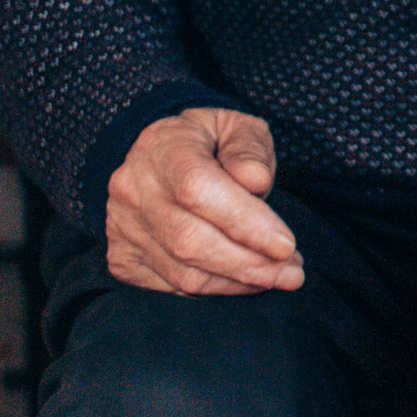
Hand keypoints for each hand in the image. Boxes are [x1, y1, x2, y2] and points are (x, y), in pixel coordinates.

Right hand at [105, 107, 304, 294]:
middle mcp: (133, 189)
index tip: (286, 245)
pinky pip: (172, 288)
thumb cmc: (209, 143)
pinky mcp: (123, 258)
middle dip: (250, 264)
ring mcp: (123, 227)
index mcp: (162, 146)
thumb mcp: (236, 127)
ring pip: (182, 273)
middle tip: (293, 273)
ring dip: (238, 282)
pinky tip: (244, 280)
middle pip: (190, 240)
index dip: (245, 222)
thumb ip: (249, 149)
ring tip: (280, 277)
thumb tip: (256, 181)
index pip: (198, 189)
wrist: (157, 157)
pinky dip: (215, 289)